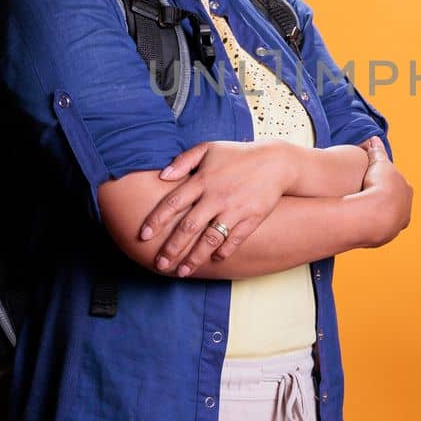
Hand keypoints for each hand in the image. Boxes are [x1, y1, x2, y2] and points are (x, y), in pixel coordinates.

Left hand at [139, 140, 295, 276]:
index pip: (173, 203)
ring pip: (210, 239)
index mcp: (203, 180)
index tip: (143, 236)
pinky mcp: (251, 218)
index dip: (156, 220)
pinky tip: (213, 259)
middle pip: (188, 227)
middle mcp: (217, 197)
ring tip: (182, 272)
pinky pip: (234, 240)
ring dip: (194, 258)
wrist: (277, 162)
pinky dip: (223, 251)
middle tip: (160, 264)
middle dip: (172, 248)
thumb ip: (183, 161)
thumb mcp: (209, 149)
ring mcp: (235, 209)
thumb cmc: (238, 155)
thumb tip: (162, 176)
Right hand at [355, 136, 411, 241]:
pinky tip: (363, 223)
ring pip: (390, 219)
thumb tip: (374, 139)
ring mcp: (397, 224)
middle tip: (372, 198)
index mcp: (407, 190)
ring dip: (380, 216)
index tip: (378, 182)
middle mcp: (406, 209)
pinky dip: (372, 226)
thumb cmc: (378, 185)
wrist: (375, 213)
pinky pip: (379, 230)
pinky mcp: (386, 236)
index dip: (388, 183)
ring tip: (366, 213)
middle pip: (398, 204)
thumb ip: (377, 152)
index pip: (399, 186)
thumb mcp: (378, 164)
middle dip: (388, 201)